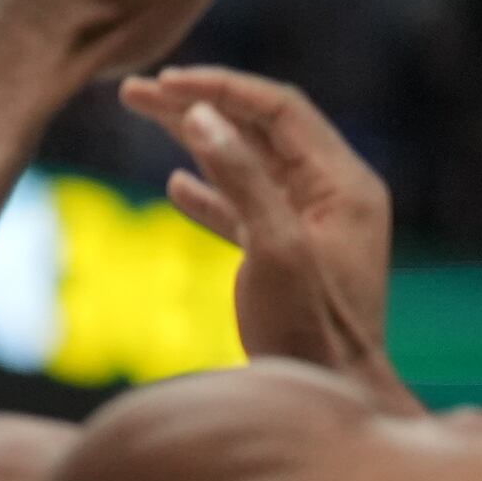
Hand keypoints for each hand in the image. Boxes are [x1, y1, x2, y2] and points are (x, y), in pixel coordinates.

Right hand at [119, 65, 411, 410]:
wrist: (330, 398)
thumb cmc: (308, 333)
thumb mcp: (273, 249)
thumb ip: (240, 178)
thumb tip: (199, 114)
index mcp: (344, 185)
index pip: (281, 109)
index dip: (222, 89)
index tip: (166, 81)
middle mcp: (334, 196)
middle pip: (261, 129)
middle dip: (200, 105)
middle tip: (137, 91)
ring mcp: (313, 226)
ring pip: (248, 163)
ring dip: (195, 140)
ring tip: (142, 114)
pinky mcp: (289, 256)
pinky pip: (246, 206)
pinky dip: (210, 191)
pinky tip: (175, 185)